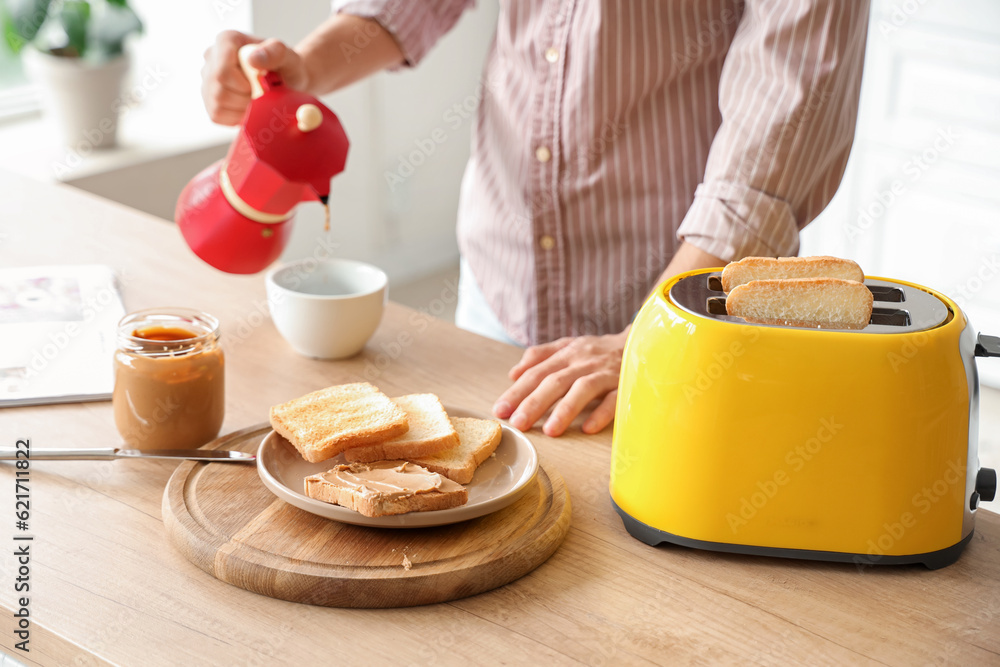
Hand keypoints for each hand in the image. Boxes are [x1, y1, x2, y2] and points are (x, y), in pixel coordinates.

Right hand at [201, 31, 308, 124]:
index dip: (243, 86)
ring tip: (256, 99)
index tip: (260, 84)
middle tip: (261, 94)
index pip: (223, 72)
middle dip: (245, 98)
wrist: (286, 81)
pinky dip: (236, 117)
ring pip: (217, 104)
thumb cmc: (287, 66)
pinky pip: (217, 115)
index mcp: (226, 40)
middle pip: (219, 90)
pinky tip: (248, 106)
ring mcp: (207, 78)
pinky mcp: (209, 99)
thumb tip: (252, 59)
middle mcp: (211, 57)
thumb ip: (275, 53)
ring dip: (242, 108)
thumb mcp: (288, 57)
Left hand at [493, 329, 628, 436]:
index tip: (500, 410)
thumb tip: (513, 373)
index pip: (537, 372)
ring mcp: (605, 371)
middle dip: (534, 402)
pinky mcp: (626, 382)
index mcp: (567, 353)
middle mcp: (583, 360)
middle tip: (518, 423)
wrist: (643, 341)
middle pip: (555, 381)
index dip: (517, 391)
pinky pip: (614, 398)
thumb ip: (541, 356)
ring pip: (582, 388)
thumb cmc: (600, 350)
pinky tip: (588, 429)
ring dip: (565, 409)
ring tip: (549, 431)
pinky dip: (601, 412)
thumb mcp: (569, 347)